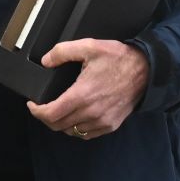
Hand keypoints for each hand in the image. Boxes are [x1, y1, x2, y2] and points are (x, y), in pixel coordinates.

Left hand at [26, 39, 147, 140]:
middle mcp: (91, 112)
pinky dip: (76, 129)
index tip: (32, 105)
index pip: (50, 114)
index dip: (36, 112)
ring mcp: (102, 121)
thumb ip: (63, 51)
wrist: (146, 70)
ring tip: (58, 112)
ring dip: (60, 124)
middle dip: (46, 117)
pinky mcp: (110, 125)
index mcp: (82, 95)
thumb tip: (46, 61)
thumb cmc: (119, 59)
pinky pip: (86, 134)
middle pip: (58, 125)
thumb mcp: (89, 46)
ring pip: (71, 131)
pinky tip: (75, 118)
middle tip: (43, 107)